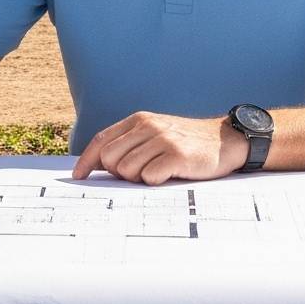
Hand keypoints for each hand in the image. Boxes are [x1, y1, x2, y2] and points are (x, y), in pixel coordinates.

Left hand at [71, 111, 242, 184]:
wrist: (226, 141)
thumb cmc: (186, 143)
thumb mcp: (156, 134)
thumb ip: (130, 144)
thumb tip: (99, 166)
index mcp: (139, 121)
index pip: (101, 140)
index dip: (86, 160)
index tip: (78, 176)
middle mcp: (148, 126)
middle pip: (109, 159)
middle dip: (118, 173)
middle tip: (139, 174)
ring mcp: (163, 139)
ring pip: (127, 171)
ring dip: (138, 179)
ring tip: (158, 173)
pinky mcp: (177, 155)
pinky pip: (149, 177)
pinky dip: (155, 182)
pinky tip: (168, 176)